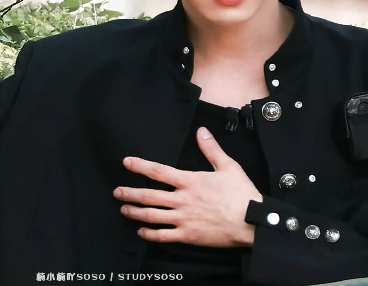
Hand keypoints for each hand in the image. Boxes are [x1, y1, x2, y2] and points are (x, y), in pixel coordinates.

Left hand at [114, 126, 261, 247]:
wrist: (251, 222)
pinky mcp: (187, 235)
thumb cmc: (241, 193)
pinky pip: (163, 236)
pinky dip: (149, 234)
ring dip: (135, 212)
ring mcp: (183, 219)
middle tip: (116, 192)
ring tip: (124, 210)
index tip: (126, 162)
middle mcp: (182, 199)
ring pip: (151, 216)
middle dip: (130, 193)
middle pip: (148, 195)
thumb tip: (201, 131)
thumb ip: (211, 149)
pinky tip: (141, 232)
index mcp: (190, 181)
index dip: (140, 166)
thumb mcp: (228, 166)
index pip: (158, 171)